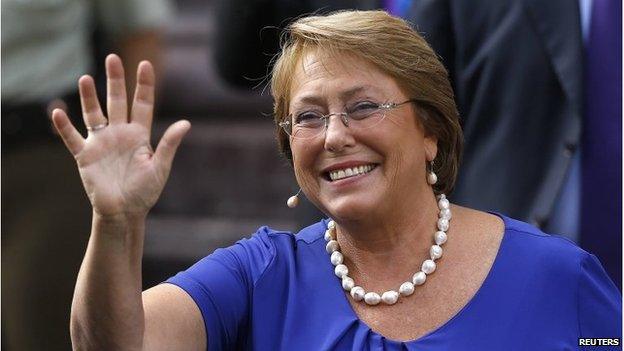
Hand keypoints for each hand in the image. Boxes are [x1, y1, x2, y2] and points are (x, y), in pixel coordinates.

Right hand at [52, 54, 190, 218]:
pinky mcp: (85, 156)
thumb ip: (169, 144)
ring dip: (89, 97)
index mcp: (140, 135)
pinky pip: (72, 138)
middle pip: (117, 101)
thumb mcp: (160, 167)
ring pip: (93, 114)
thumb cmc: (145, 192)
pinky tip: (58, 112)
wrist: (124, 213)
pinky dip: (64, 127)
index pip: (143, 104)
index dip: (144, 85)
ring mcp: (101, 143)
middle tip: (112, 58)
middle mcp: (119, 134)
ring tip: (86, 78)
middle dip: (115, 80)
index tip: (145, 64)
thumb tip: (186, 123)